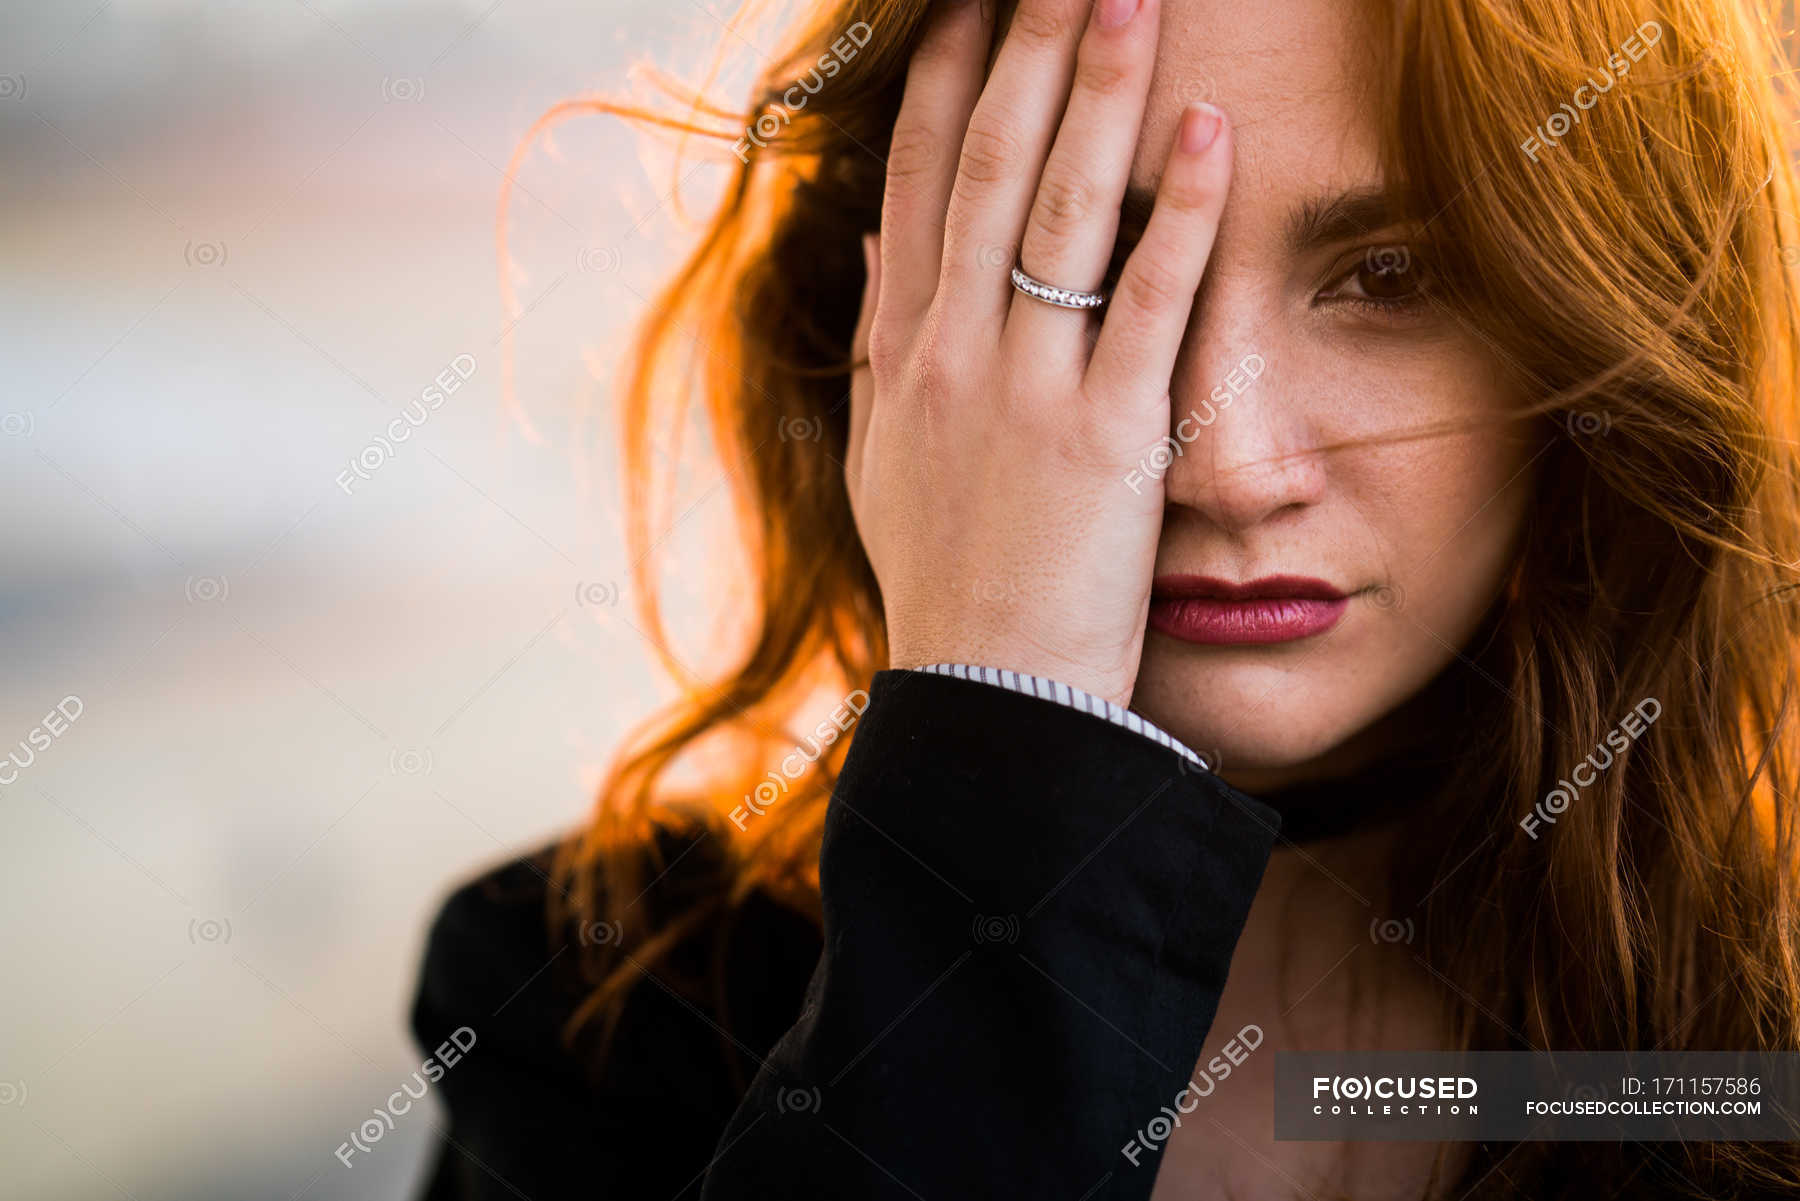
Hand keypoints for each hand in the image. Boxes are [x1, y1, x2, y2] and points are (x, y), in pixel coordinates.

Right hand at [845, 0, 1232, 707]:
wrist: (988, 699)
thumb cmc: (945, 580)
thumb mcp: (886, 458)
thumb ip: (879, 343)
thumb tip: (870, 241)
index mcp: (903, 354)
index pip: (918, 183)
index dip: (943, 82)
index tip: (965, 3)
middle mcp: (954, 355)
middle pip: (990, 169)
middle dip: (1026, 49)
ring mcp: (1027, 392)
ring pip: (1062, 211)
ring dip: (1098, 93)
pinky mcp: (1109, 439)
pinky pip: (1149, 302)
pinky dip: (1184, 213)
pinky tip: (1212, 129)